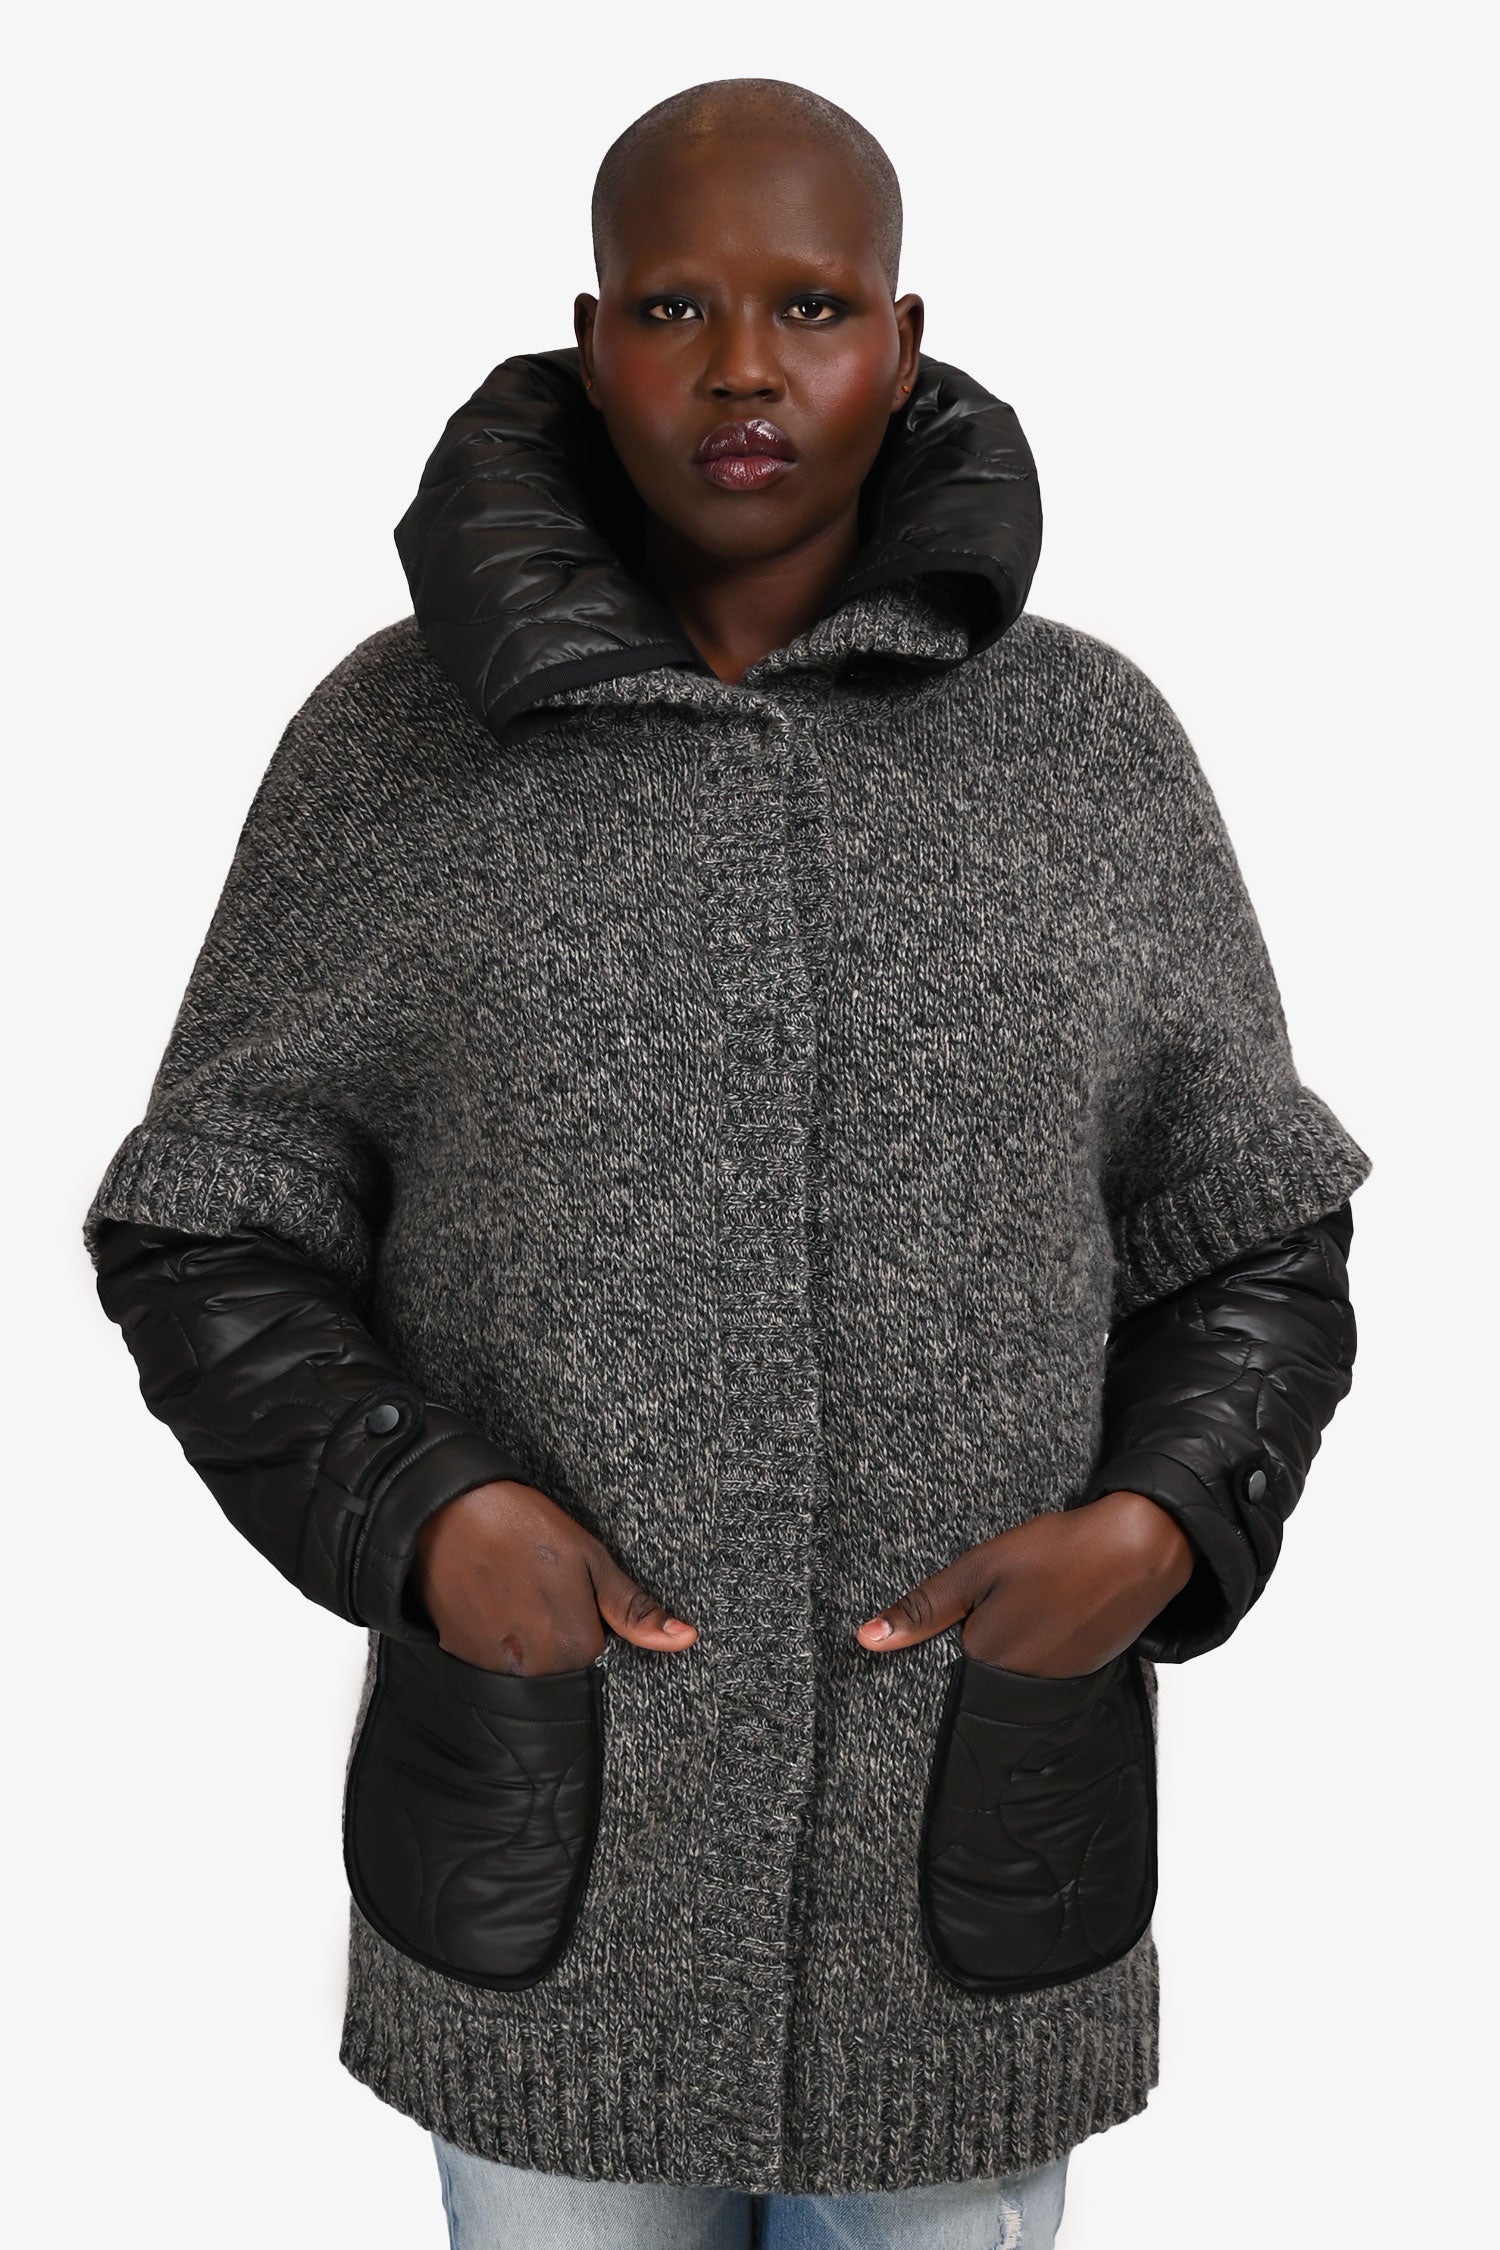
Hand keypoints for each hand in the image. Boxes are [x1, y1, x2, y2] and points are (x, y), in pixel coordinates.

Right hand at [411, 1479, 697, 1674]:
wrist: (448, 1511)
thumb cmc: (525, 1527)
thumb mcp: (591, 1560)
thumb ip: (634, 1610)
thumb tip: (685, 1638)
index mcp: (576, 1648)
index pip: (596, 1651)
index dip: (585, 1616)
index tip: (567, 1588)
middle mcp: (535, 1670)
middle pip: (560, 1665)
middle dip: (555, 1633)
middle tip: (537, 1586)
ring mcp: (492, 1669)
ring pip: (525, 1665)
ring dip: (522, 1637)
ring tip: (511, 1589)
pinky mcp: (458, 1657)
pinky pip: (488, 1661)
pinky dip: (490, 1635)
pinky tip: (487, 1597)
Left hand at [854, 1491, 1195, 1676]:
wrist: (1140, 1548)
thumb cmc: (1057, 1552)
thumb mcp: (979, 1569)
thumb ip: (923, 1607)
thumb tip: (865, 1640)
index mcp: (988, 1661)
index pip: (943, 1672)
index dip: (942, 1644)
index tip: (950, 1623)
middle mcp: (1022, 1687)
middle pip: (978, 1680)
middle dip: (975, 1652)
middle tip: (1000, 1605)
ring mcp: (1058, 1685)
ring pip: (1012, 1678)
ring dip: (1009, 1652)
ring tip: (1027, 1607)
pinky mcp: (1083, 1676)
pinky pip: (1044, 1674)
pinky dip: (1039, 1650)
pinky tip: (1049, 1613)